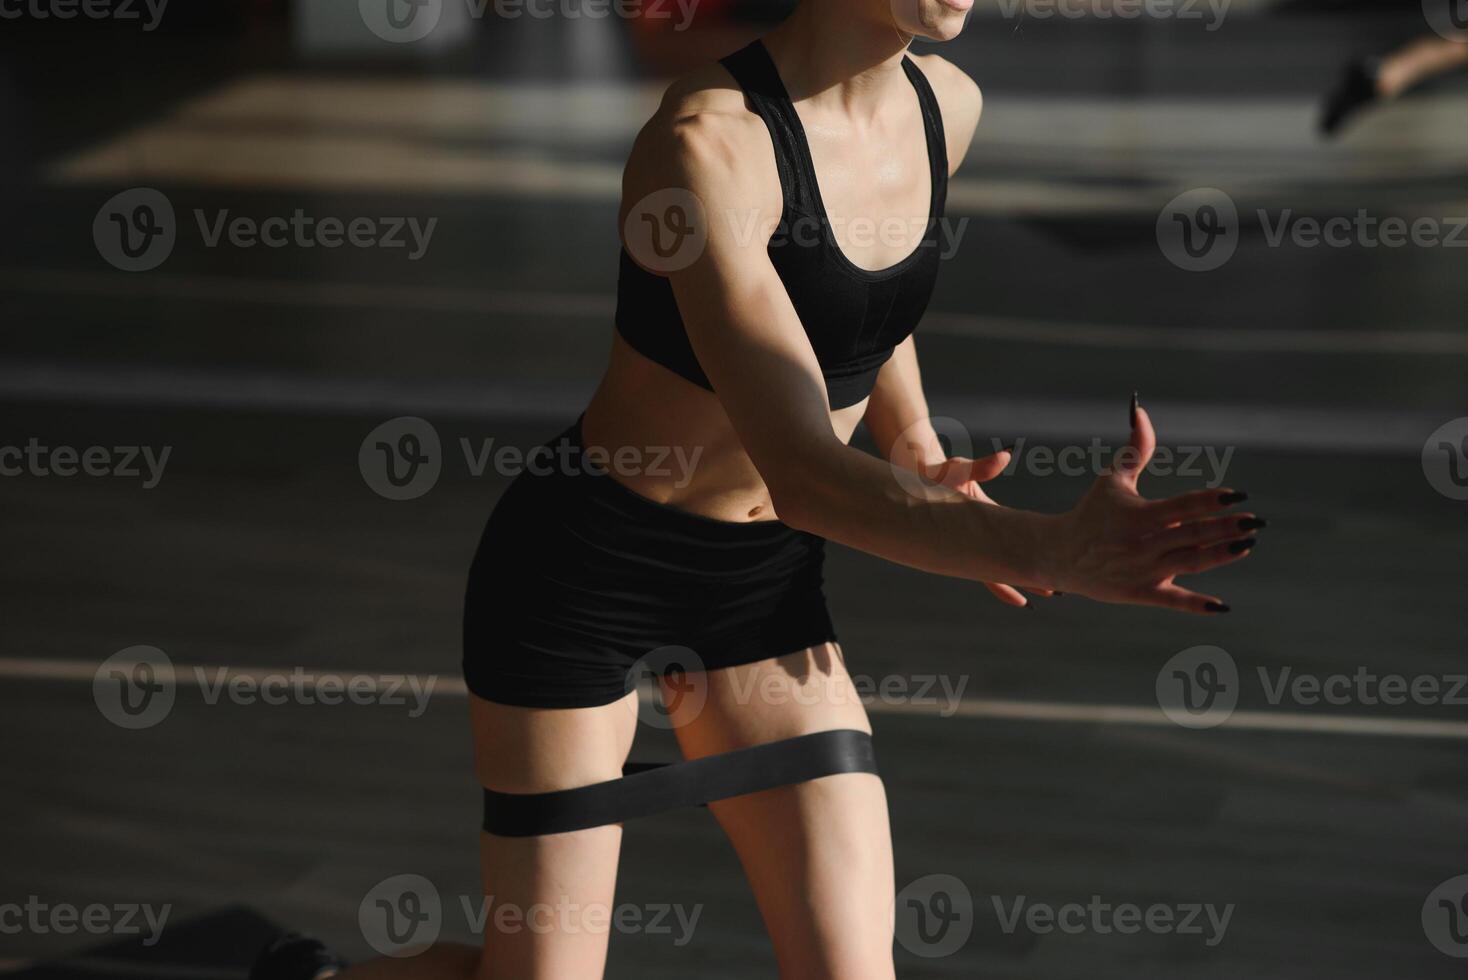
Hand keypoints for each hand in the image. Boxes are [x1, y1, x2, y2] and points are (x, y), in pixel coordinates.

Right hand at [920, 449, 1056, 608]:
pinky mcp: (982, 526)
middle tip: (1053, 591)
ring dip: (1025, 569)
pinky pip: (1001, 546)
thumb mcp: (956, 469)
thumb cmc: (938, 473)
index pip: (988, 569)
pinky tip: (1034, 555)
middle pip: (1001, 570)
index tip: (1023, 601)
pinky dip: (1017, 554)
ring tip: (1052, 579)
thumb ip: (982, 466)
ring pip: (1003, 560)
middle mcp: (972, 541)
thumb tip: (1005, 456)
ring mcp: (978, 535)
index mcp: (967, 535)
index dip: (1005, 586)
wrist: (921, 476)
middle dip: (1026, 581)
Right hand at [1046, 396, 1262, 613]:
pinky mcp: (1139, 592)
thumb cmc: (1092, 512)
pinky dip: (1196, 604)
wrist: (1058, 554)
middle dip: (1227, 527)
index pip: (1183, 505)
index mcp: (1138, 514)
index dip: (1212, 500)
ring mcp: (1142, 570)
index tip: (1239, 495)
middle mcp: (1142, 543)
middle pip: (1193, 534)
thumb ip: (1136, 448)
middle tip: (1257, 521)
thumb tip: (1141, 410)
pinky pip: (1172, 600)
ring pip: (1190, 562)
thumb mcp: (1112, 479)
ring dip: (1221, 555)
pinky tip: (1221, 606)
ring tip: (1248, 544)